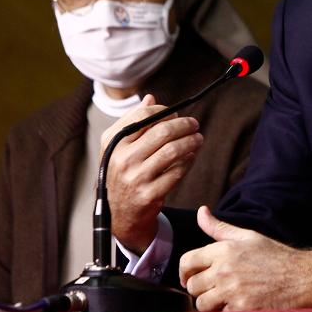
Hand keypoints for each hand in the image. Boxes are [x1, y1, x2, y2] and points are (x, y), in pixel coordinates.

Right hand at [101, 95, 202, 253]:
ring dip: (191, 142)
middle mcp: (121, 159)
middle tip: (194, 124)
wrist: (118, 214)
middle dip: (184, 125)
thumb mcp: (118, 147)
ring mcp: (136, 178)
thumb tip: (150, 98)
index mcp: (113, 143)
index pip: (143, 116)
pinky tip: (191, 156)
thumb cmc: (121, 173)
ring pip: (173, 151)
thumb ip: (133, 121)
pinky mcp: (150, 195)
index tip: (176, 112)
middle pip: (162, 132)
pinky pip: (178, 172)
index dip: (164, 111)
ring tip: (198, 138)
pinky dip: (189, 161)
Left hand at [179, 206, 311, 311]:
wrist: (304, 277)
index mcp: (224, 250)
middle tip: (216, 288)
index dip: (185, 271)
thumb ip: (219, 227)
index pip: (187, 261)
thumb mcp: (248, 236)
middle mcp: (225, 270)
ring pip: (201, 304)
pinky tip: (242, 305)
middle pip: (192, 286)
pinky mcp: (241, 310)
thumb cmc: (276, 255)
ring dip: (211, 304)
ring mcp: (232, 291)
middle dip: (201, 288)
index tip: (191, 277)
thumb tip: (201, 211)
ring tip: (228, 298)